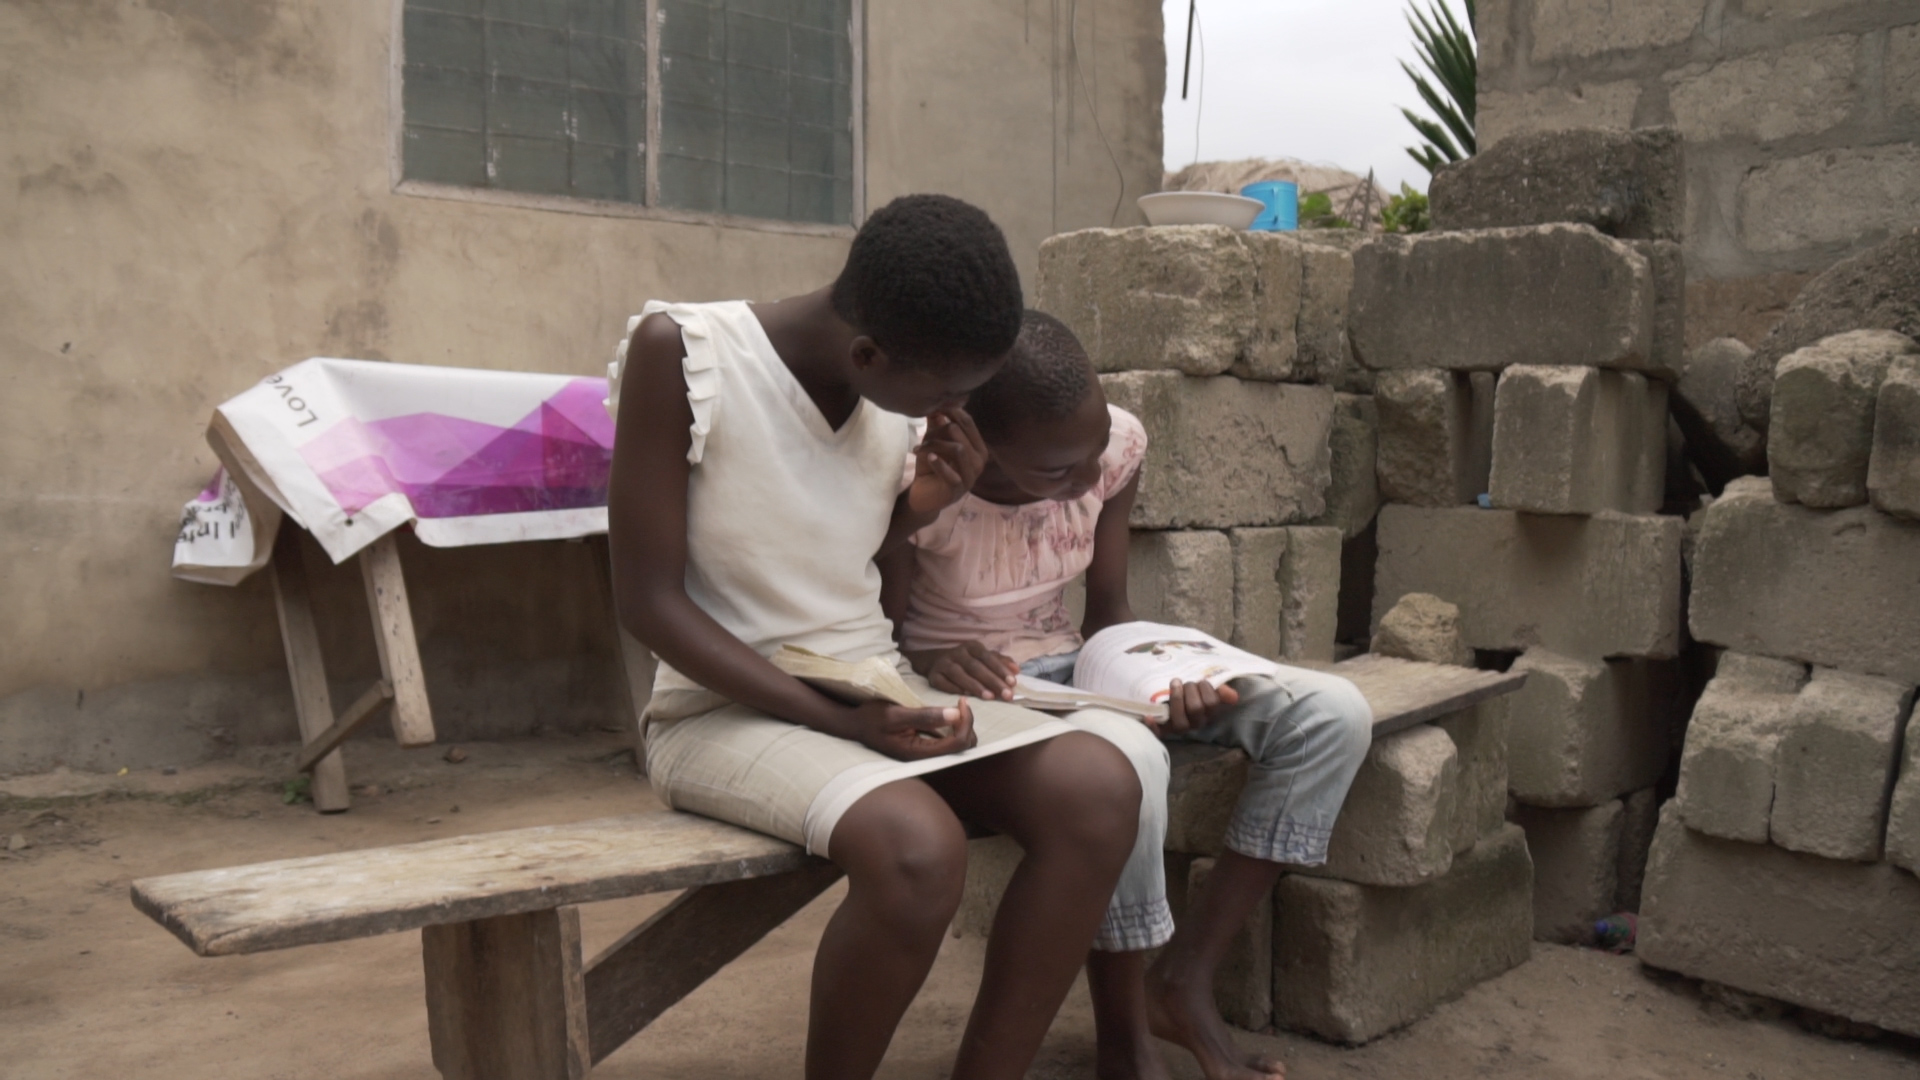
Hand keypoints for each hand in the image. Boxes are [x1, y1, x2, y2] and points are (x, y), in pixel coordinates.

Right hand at [846, 699, 977, 760]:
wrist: (854, 725)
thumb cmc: (871, 718)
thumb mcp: (895, 714)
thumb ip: (925, 716)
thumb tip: (955, 714)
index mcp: (917, 753)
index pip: (957, 744)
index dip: (966, 722)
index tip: (960, 702)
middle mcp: (924, 757)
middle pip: (963, 748)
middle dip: (967, 725)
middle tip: (960, 704)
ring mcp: (924, 753)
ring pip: (959, 745)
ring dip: (963, 726)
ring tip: (956, 708)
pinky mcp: (924, 747)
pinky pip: (949, 741)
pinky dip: (955, 728)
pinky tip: (948, 714)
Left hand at [907, 407, 988, 513]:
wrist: (923, 496)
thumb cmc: (932, 467)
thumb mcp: (933, 442)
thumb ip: (936, 424)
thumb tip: (935, 402)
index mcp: (977, 447)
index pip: (967, 421)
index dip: (949, 411)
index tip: (932, 407)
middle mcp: (979, 461)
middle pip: (959, 432)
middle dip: (937, 430)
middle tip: (922, 436)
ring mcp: (970, 477)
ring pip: (957, 449)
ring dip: (934, 445)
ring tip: (919, 449)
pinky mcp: (957, 490)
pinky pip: (950, 473)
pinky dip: (938, 463)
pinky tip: (928, 459)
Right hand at [912, 642, 1019, 699]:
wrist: (935, 662)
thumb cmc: (966, 663)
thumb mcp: (983, 659)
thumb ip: (1000, 663)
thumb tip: (1017, 669)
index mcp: (972, 647)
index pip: (987, 657)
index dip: (1000, 669)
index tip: (1013, 683)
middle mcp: (957, 653)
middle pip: (975, 667)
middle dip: (992, 681)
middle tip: (1007, 695)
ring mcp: (943, 664)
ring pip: (959, 674)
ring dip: (975, 686)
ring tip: (990, 697)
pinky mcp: (933, 676)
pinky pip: (944, 683)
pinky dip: (955, 689)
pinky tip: (967, 697)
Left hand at [1159, 678, 1240, 735]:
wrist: (1167, 697)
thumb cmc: (1190, 692)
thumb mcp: (1206, 689)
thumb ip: (1221, 692)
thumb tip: (1234, 696)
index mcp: (1207, 714)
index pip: (1211, 704)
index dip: (1205, 689)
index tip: (1200, 681)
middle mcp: (1194, 723)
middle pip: (1195, 709)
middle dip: (1190, 690)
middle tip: (1184, 682)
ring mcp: (1178, 727)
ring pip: (1180, 722)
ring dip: (1176, 699)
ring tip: (1174, 683)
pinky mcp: (1162, 729)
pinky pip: (1159, 734)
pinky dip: (1154, 727)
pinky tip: (1149, 717)